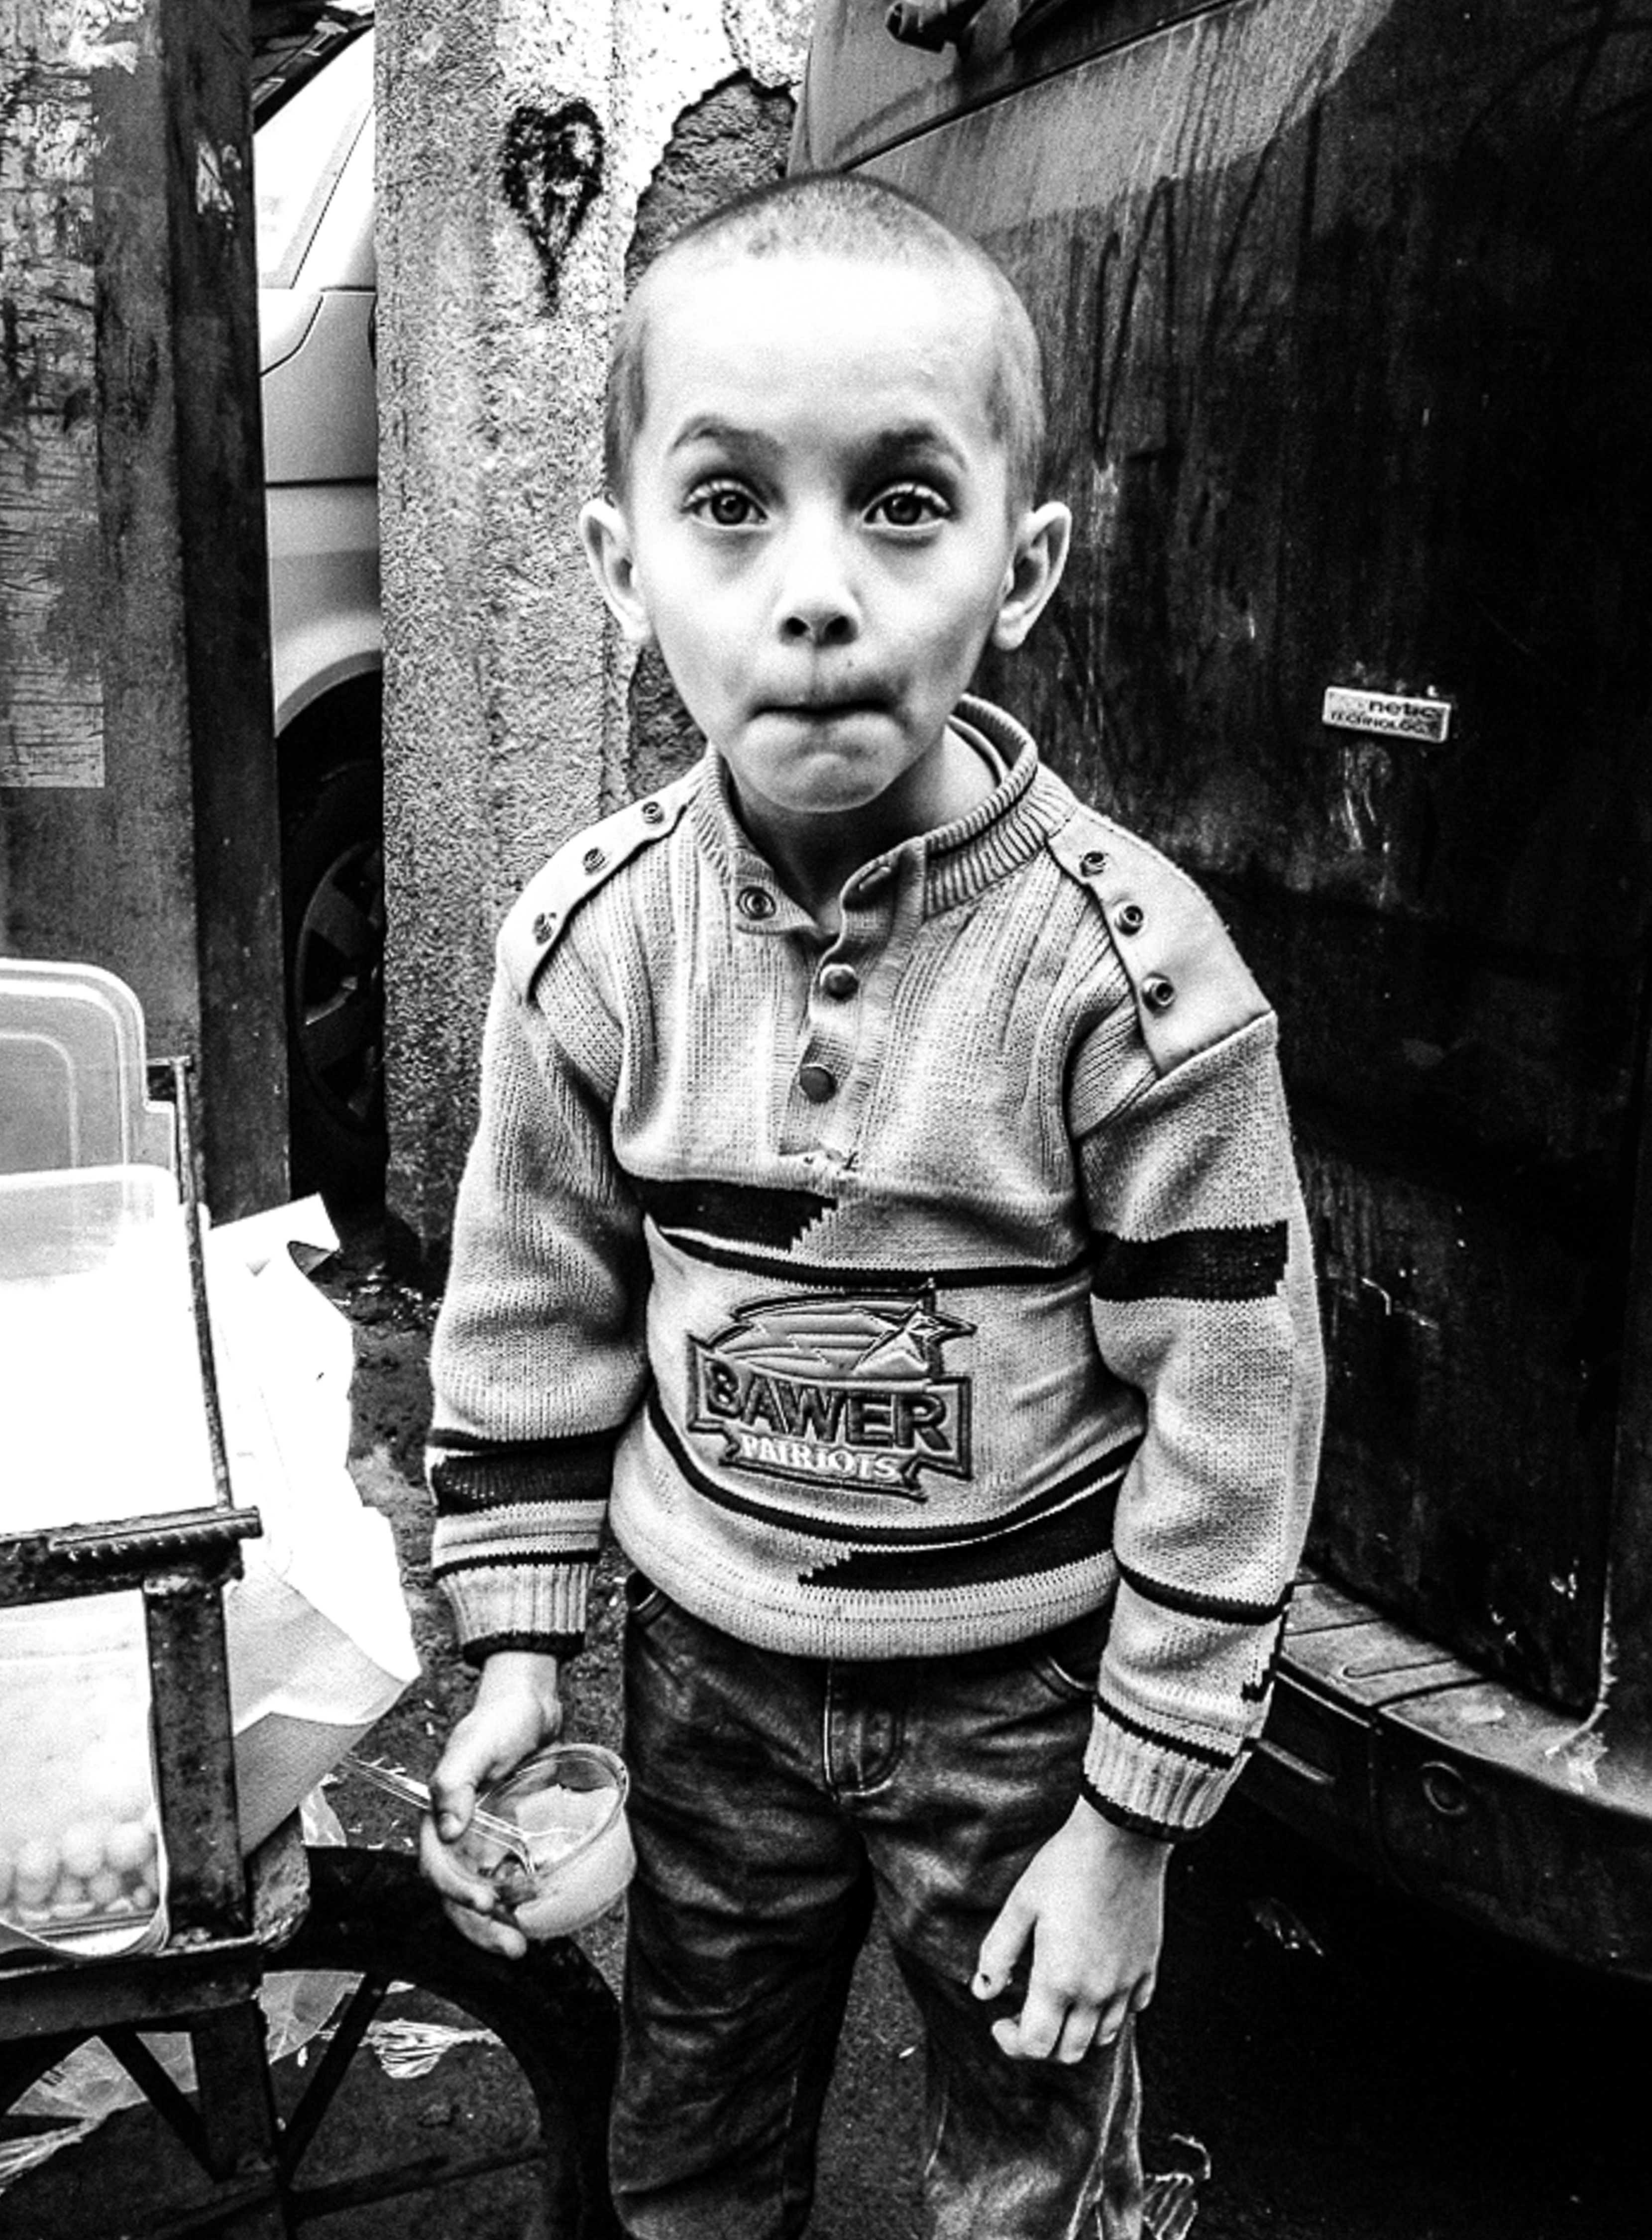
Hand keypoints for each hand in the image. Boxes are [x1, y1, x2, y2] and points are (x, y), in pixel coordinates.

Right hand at [419, 1651, 563, 1958]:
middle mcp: (461, 1836)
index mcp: (442, 1818)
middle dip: (479, 1927)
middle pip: (460, 1894)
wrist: (531, 1705)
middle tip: (512, 1946)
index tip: (484, 1902)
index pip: (438, 1868)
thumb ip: (455, 1782)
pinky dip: (521, 1902)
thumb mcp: (474, 1745)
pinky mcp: (514, 1840)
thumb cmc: (498, 1719)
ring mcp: (487, 1840)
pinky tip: (540, 1915)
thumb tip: (448, 1828)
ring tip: (523, 1944)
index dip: (456, 1892)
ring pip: (484, 1894)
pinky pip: (512, 1879)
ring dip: (499, 1924)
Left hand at [972, 1799, 1167, 2062]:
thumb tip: (982, 1990)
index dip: (1011, 2042)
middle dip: (1042, 2044)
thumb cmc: (1065, 1866)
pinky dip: (1112, 2010)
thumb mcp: (1020, 1905)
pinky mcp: (1148, 1966)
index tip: (1000, 2020)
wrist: (1121, 1838)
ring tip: (1059, 2001)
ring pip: (1104, 2037)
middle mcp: (1097, 1992)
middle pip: (1070, 2051)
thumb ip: (998, 1953)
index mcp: (1059, 1980)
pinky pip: (1133, 2008)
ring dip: (1077, 2032)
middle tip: (1025, 2015)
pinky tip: (1096, 1984)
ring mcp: (1127, 1982)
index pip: (1036, 2045)